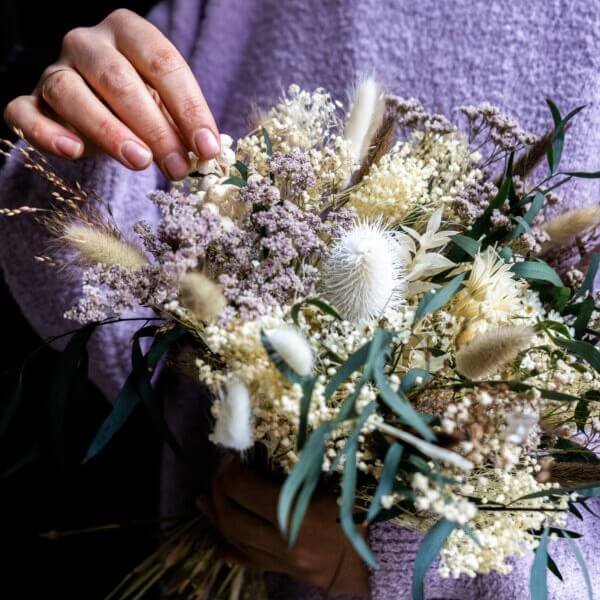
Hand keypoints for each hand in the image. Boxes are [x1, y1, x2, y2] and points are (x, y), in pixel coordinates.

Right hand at [3, 8, 218, 179]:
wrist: (98, 112)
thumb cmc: (140, 107)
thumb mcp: (166, 108)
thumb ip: (182, 124)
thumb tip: (205, 153)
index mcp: (129, 33)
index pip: (162, 63)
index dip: (189, 108)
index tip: (206, 148)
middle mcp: (87, 43)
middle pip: (118, 80)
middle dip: (154, 128)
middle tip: (178, 166)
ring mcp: (55, 70)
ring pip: (72, 94)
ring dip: (109, 131)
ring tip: (140, 162)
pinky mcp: (31, 101)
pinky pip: (25, 113)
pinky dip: (46, 133)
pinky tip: (73, 152)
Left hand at [197, 456, 370, 597]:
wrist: (382, 560)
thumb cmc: (364, 509)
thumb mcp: (338, 477)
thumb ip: (306, 462)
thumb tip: (280, 436)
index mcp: (297, 513)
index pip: (244, 490)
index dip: (230, 470)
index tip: (230, 455)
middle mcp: (284, 540)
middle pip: (233, 516)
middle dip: (218, 491)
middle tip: (216, 473)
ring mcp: (283, 560)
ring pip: (236, 540)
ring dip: (216, 518)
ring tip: (202, 501)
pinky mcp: (287, 572)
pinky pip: (252, 562)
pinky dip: (233, 550)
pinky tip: (220, 545)